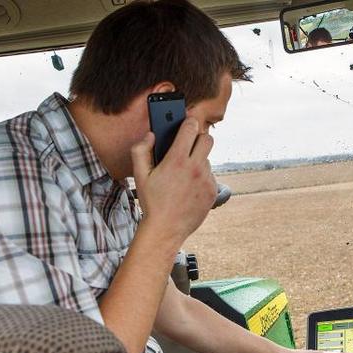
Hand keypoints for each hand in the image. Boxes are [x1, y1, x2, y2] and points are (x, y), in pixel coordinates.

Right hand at [130, 118, 217, 246]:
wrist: (165, 230)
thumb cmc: (151, 202)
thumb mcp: (139, 175)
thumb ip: (141, 150)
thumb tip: (151, 135)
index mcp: (177, 160)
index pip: (191, 128)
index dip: (188, 122)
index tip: (186, 122)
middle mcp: (195, 168)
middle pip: (208, 139)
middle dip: (199, 138)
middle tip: (189, 144)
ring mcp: (207, 180)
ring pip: (207, 160)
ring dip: (198, 162)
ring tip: (183, 175)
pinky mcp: (213, 192)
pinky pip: (210, 177)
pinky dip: (201, 178)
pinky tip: (189, 188)